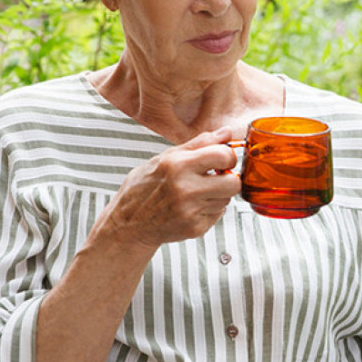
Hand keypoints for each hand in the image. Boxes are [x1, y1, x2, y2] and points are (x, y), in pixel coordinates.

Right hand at [97, 127, 240, 248]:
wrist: (128, 224)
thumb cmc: (143, 188)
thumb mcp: (165, 158)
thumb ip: (198, 144)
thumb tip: (226, 133)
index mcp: (178, 165)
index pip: (223, 156)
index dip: (228, 156)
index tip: (222, 159)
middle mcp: (185, 189)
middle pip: (233, 183)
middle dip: (228, 178)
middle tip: (216, 178)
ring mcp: (191, 211)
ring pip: (227, 199)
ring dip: (217, 195)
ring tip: (197, 193)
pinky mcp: (195, 228)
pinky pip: (217, 215)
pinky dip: (209, 210)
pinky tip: (191, 207)